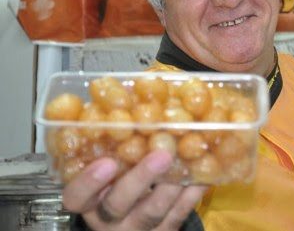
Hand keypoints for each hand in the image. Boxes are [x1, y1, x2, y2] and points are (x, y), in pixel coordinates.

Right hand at [62, 150, 207, 230]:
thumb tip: (132, 90)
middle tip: (162, 154)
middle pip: (117, 205)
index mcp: (89, 199)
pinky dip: (191, 195)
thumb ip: (113, 137)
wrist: (132, 220)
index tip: (106, 162)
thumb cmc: (118, 178)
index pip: (76, 196)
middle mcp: (107, 218)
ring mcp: (135, 228)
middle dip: (140, 179)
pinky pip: (177, 216)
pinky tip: (202, 176)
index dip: (88, 182)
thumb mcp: (108, 161)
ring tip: (187, 161)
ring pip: (151, 213)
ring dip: (171, 186)